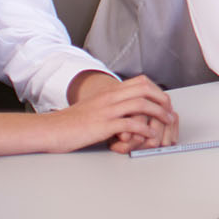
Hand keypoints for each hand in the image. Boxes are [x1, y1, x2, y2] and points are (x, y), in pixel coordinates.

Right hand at [55, 72, 177, 153]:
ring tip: (166, 122)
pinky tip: (149, 136)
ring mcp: (106, 111)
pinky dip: (143, 130)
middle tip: (169, 111)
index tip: (164, 101)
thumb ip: (111, 105)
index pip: (140, 82)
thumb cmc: (70, 122)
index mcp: (108, 92)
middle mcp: (109, 98)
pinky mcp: (102, 126)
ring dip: (158, 113)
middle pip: (145, 89)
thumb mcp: (94, 107)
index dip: (156, 90)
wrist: (49, 129)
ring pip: (140, 105)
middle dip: (162, 99)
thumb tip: (128, 111)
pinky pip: (129, 125)